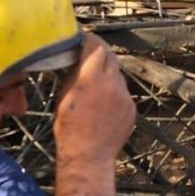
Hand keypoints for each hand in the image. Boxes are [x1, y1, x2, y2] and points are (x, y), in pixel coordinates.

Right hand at [54, 34, 134, 166]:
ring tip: (94, 89)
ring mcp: (124, 95)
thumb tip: (76, 61)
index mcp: (90, 77)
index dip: (89, 40)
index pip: (95, 46)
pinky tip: (103, 107)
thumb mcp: (63, 97)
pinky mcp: (131, 107)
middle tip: (89, 58)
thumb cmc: (69, 129)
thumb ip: (73, 75)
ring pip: (117, 75)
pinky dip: (114, 93)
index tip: (84, 40)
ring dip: (107, 75)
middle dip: (99, 54)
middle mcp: (111, 82)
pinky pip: (123, 92)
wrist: (89, 155)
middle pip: (109, 56)